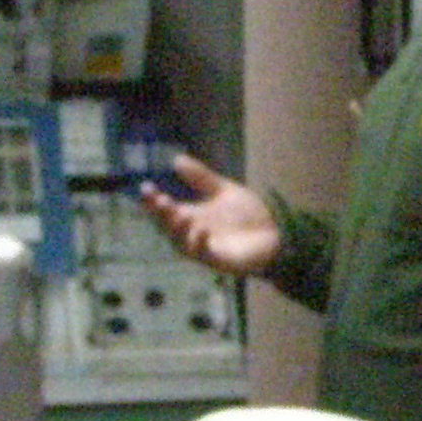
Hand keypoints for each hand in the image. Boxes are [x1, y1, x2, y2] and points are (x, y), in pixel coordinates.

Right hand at [138, 155, 280, 275]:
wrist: (275, 234)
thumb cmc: (247, 215)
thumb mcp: (223, 191)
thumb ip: (201, 178)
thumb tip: (176, 160)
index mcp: (190, 216)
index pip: (165, 209)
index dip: (152, 200)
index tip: (146, 187)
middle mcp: (191, 233)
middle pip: (167, 226)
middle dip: (161, 214)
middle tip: (159, 200)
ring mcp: (203, 248)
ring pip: (181, 242)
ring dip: (178, 229)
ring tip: (179, 214)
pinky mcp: (218, 260)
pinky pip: (204, 254)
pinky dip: (200, 243)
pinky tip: (202, 230)